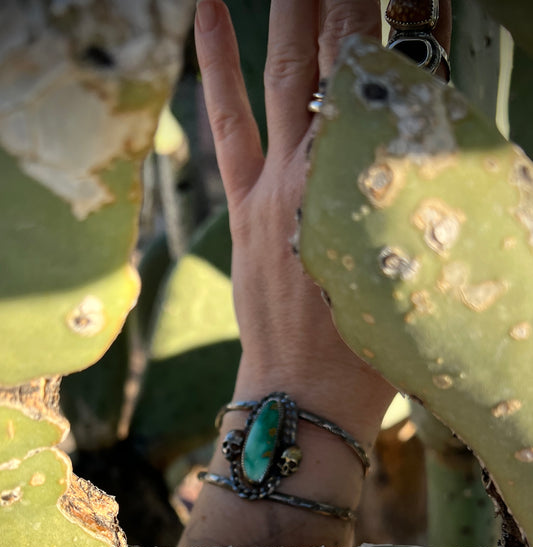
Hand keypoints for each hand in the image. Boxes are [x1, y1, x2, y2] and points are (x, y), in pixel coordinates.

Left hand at [195, 0, 395, 437]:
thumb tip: (425, 146)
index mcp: (372, 185)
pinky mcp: (247, 203)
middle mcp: (323, 169)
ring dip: (293, 4)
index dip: (391, 22)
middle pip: (337, 58)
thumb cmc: (374, 350)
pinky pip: (228, 120)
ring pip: (283, 72)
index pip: (384, 77)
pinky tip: (208, 9)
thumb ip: (415, 203)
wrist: (305, 396)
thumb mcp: (411, 269)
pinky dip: (217, 62)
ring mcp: (277, 182)